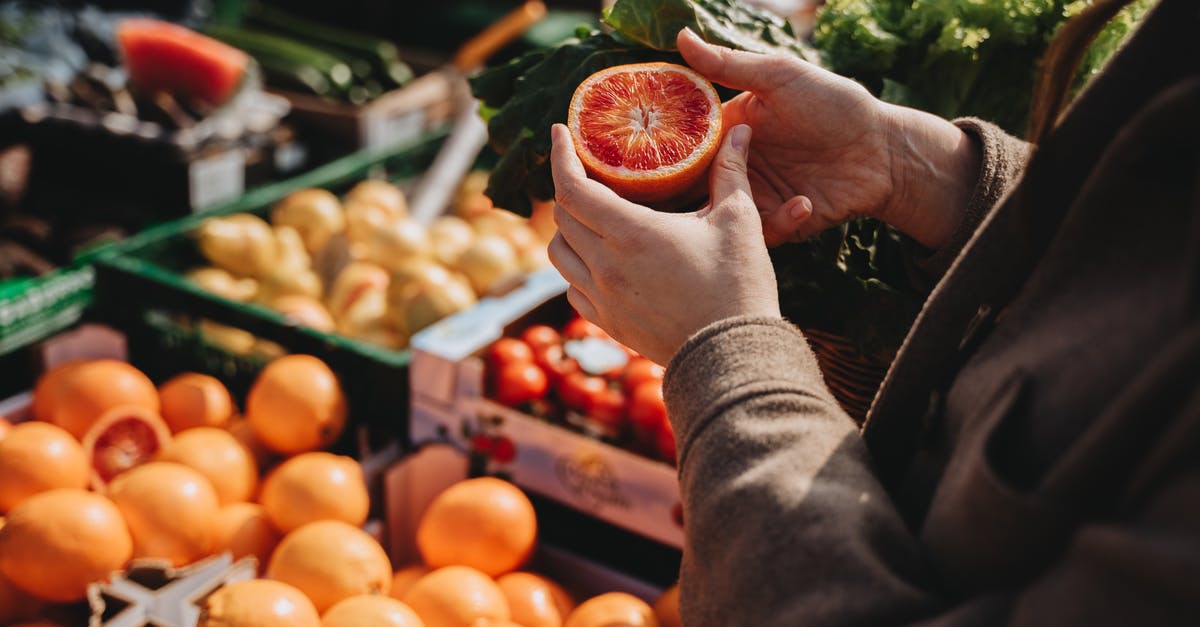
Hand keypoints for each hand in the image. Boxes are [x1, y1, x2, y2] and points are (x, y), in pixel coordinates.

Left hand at [548, 123, 779, 364]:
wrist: (733, 356)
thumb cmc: (738, 286)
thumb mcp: (738, 221)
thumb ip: (731, 171)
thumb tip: (741, 129)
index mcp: (631, 234)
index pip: (572, 187)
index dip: (560, 155)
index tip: (559, 134)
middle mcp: (605, 266)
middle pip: (562, 216)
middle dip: (569, 187)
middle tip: (588, 171)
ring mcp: (602, 298)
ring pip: (559, 253)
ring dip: (568, 229)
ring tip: (591, 215)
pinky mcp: (608, 324)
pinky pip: (573, 288)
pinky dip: (577, 267)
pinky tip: (600, 260)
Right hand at [677, 29, 978, 249]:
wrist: (884, 150)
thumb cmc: (836, 104)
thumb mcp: (780, 77)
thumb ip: (728, 64)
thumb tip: (680, 36)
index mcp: (728, 130)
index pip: (680, 145)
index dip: (660, 154)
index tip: (645, 161)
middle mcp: (735, 166)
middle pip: (692, 189)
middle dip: (684, 199)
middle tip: (688, 199)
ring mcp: (756, 197)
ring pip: (720, 217)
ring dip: (732, 213)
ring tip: (750, 202)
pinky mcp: (779, 224)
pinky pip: (762, 234)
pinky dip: (779, 222)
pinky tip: (805, 202)